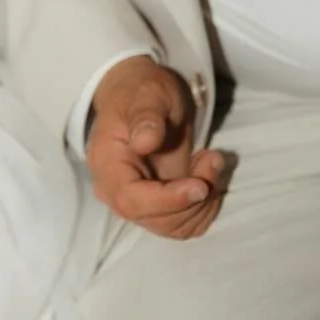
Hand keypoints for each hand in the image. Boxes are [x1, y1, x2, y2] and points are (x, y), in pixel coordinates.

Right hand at [85, 56, 224, 239]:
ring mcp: (139, 202)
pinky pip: (186, 225)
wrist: (144, 100)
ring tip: (209, 160)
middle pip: (155, 218)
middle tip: (212, 158)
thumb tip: (144, 142)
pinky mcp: (159, 208)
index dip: (167, 201)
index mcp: (107, 163)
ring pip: (175, 226)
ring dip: (204, 200)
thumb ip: (146, 117)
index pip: (131, 200)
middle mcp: (117, 190)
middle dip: (193, 196)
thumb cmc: (143, 92)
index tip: (200, 186)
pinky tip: (206, 175)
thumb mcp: (148, 94)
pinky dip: (205, 207)